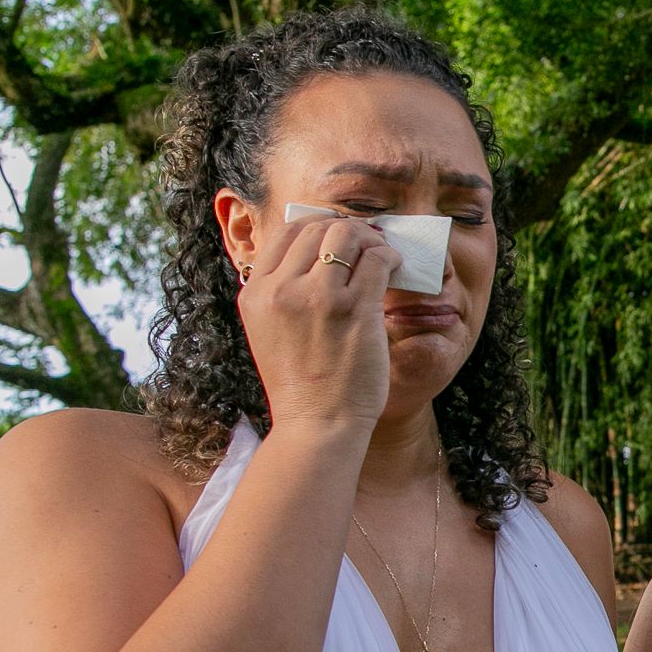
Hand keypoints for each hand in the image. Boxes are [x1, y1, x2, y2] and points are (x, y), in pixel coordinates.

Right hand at [236, 215, 403, 429]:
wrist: (316, 424)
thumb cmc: (301, 384)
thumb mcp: (269, 331)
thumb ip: (280, 293)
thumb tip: (312, 255)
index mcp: (256, 293)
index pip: (286, 232)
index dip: (318, 226)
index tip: (338, 237)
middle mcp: (282, 290)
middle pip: (318, 229)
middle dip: (347, 229)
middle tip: (366, 242)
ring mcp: (318, 298)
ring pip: (348, 237)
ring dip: (371, 239)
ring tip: (382, 253)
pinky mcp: (355, 310)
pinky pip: (377, 261)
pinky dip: (390, 256)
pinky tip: (395, 267)